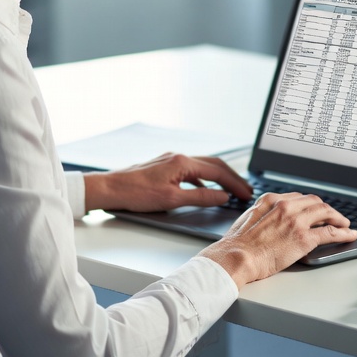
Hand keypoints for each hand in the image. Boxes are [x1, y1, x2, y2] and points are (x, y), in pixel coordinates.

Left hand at [82, 152, 252, 212]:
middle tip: (245, 191)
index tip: (246, 194)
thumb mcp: (172, 199)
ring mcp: (171, 160)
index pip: (217, 171)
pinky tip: (205, 189)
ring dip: (219, 177)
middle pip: (214, 165)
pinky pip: (192, 170)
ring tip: (231, 190)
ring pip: (203, 166)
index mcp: (183, 162)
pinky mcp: (165, 166)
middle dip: (232, 178)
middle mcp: (179, 157)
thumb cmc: (136, 193)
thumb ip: (200, 198)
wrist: (111, 188)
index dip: (235, 184)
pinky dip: (204, 179)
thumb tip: (222, 197)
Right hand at [199, 192, 356, 288]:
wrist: (237, 257)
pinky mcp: (305, 238)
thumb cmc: (237, 244)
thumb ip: (262, 214)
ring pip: (326, 213)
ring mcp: (297, 221)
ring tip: (345, 224)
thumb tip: (269, 219)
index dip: (311, 204)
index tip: (315, 210)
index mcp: (271, 200)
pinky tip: (349, 234)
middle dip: (327, 209)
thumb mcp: (248, 219)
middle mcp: (286, 206)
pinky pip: (331, 232)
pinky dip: (343, 232)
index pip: (298, 197)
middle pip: (315, 202)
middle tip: (334, 216)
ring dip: (338, 218)